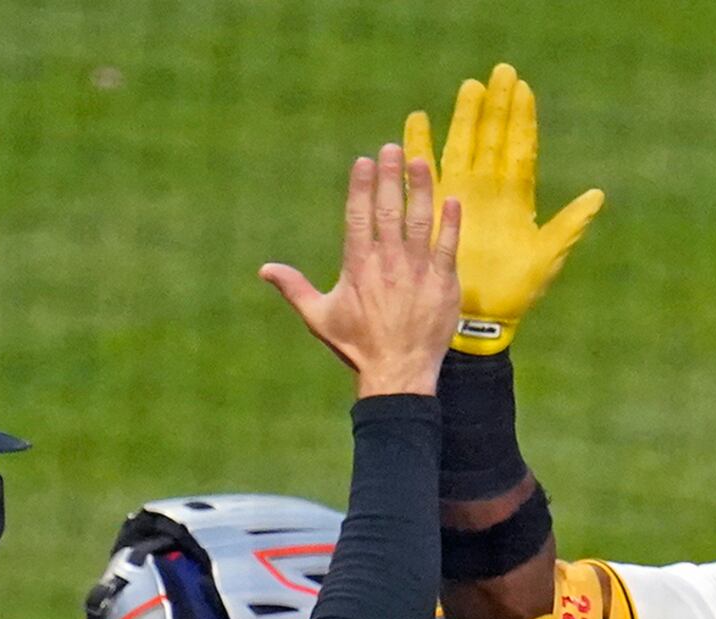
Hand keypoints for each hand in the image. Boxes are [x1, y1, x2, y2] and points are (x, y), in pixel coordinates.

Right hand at [261, 145, 461, 398]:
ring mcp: (417, 271)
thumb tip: (264, 270)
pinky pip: (448, 247)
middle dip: (391, 176)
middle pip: (389, 210)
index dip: (362, 186)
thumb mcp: (319, 317)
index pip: (358, 216)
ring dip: (421, 189)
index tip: (364, 161)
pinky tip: (451, 200)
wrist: (398, 374)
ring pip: (420, 221)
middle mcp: (388, 263)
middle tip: (392, 148)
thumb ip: (295, 288)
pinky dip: (451, 223)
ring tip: (420, 162)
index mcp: (358, 266)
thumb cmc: (358, 347)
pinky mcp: (443, 284)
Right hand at [405, 62, 603, 354]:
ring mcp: (463, 195)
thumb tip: (597, 195)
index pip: (520, 147)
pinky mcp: (437, 208)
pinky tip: (418, 121)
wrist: (481, 317)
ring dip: (465, 117)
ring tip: (470, 88)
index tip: (523, 88)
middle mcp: (490, 189)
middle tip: (500, 72)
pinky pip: (428, 172)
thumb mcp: (547, 256)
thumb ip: (569, 224)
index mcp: (517, 196)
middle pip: (493, 137)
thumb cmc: (517, 290)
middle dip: (496, 106)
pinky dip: (421, 146)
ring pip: (463, 146)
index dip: (522, 118)